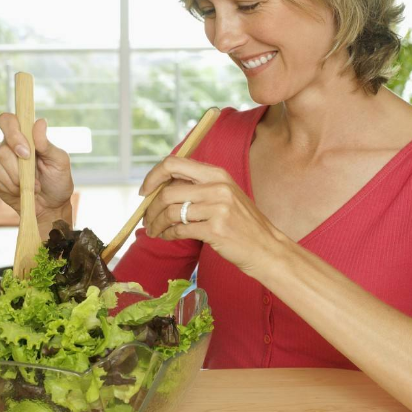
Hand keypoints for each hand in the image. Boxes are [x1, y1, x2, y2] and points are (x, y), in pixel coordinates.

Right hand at [0, 114, 73, 215]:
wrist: (50, 206)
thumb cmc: (57, 181)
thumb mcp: (59, 161)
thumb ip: (47, 143)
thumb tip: (40, 122)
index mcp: (26, 136)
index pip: (8, 121)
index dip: (13, 133)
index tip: (26, 152)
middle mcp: (9, 144)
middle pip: (2, 148)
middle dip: (19, 168)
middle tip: (35, 178)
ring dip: (16, 179)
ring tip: (31, 186)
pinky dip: (10, 186)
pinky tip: (20, 190)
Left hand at [140, 156, 286, 275]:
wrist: (266, 247)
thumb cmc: (241, 223)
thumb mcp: (224, 195)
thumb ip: (197, 186)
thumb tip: (159, 187)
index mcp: (217, 173)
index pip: (174, 163)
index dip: (153, 176)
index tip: (145, 191)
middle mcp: (217, 186)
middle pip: (167, 192)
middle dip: (150, 209)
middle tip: (146, 220)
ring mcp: (218, 208)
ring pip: (170, 213)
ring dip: (156, 224)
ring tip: (154, 231)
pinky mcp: (216, 229)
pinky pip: (180, 230)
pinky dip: (168, 234)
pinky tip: (167, 237)